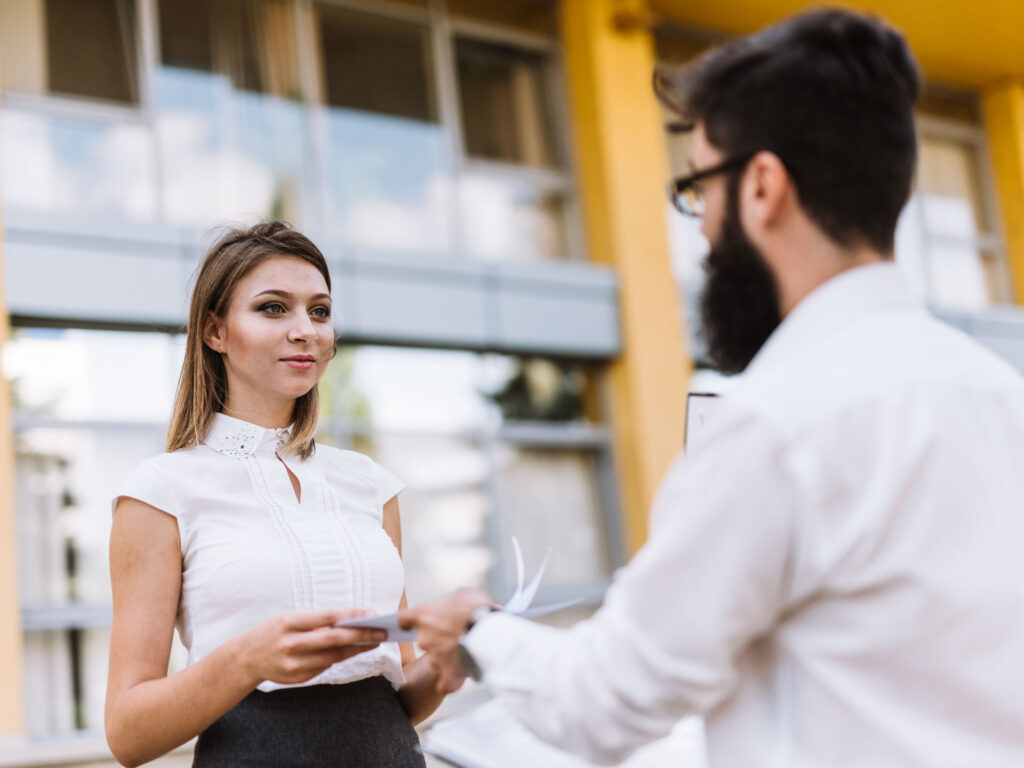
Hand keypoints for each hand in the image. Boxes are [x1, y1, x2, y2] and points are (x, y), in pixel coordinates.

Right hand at [236, 609, 385, 686]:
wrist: (245, 658)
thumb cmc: (273, 632)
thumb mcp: (290, 619)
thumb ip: (316, 620)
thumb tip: (351, 620)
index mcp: (289, 622)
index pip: (327, 617)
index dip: (351, 615)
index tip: (372, 613)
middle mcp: (291, 644)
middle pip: (334, 639)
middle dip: (362, 635)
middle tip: (383, 631)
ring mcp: (294, 664)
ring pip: (333, 656)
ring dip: (357, 649)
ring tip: (375, 641)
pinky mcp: (298, 677)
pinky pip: (325, 666)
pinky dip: (341, 658)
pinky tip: (355, 651)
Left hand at [399, 589, 494, 693]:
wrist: (489, 628)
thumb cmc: (476, 607)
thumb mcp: (461, 596)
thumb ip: (451, 605)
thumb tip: (456, 609)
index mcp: (422, 615)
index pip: (403, 620)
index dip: (409, 623)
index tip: (412, 624)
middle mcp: (423, 638)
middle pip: (425, 640)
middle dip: (439, 638)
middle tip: (458, 633)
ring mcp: (434, 657)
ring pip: (438, 659)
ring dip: (449, 655)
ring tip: (469, 649)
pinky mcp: (447, 673)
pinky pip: (445, 682)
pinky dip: (450, 681)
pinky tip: (457, 679)